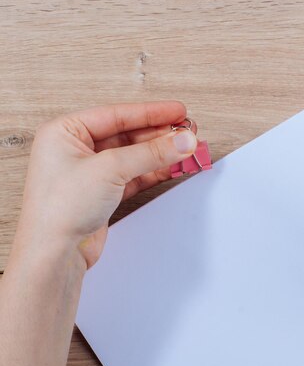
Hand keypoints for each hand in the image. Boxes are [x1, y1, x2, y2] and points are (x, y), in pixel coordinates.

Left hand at [17, 101, 197, 267]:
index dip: (151, 113)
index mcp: (65, 132)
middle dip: (160, 135)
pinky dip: (155, 171)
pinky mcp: (103, 193)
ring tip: (187, 150)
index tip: (177, 112)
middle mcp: (75, 149)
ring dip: (161, 154)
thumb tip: (181, 141)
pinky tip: (173, 167)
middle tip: (187, 133)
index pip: (117, 115)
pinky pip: (135, 174)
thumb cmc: (58, 210)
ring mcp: (90, 173)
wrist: (54, 253)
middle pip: (128, 135)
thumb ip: (151, 153)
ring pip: (134, 156)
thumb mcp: (110, 170)